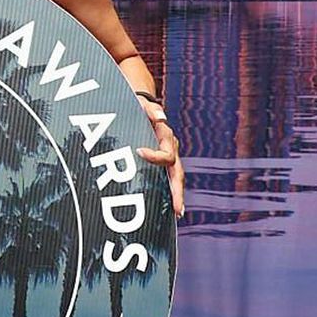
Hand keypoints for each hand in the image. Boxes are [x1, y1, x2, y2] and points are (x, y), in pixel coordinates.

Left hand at [136, 100, 183, 217]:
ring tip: (177, 212)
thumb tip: (162, 117)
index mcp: (167, 137)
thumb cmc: (139, 105)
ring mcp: (168, 156)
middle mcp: (170, 149)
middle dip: (177, 192)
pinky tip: (167, 207)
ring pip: (175, 179)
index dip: (154, 156)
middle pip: (178, 174)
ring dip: (176, 195)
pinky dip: (169, 192)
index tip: (138, 152)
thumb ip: (151, 110)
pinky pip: (167, 178)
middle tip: (177, 209)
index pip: (166, 154)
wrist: (140, 103)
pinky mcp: (160, 161)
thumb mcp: (143, 104)